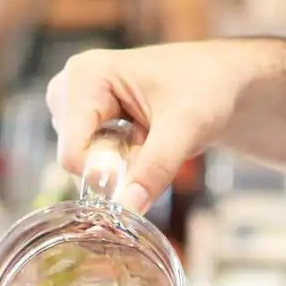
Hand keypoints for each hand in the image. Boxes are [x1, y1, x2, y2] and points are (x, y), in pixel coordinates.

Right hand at [47, 42, 254, 211]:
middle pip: (75, 161)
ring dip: (119, 166)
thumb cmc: (205, 88)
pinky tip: (138, 140)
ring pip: (83, 166)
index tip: (146, 164)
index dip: (107, 175)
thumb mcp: (186, 127)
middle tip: (152, 145)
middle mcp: (67, 88)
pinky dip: (118, 163)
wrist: (218, 80)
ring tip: (148, 138)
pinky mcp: (80, 121)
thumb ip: (155, 168)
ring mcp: (71, 106)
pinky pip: (90, 163)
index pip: (73, 154)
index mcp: (84, 76)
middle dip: (115, 168)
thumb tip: (128, 209)